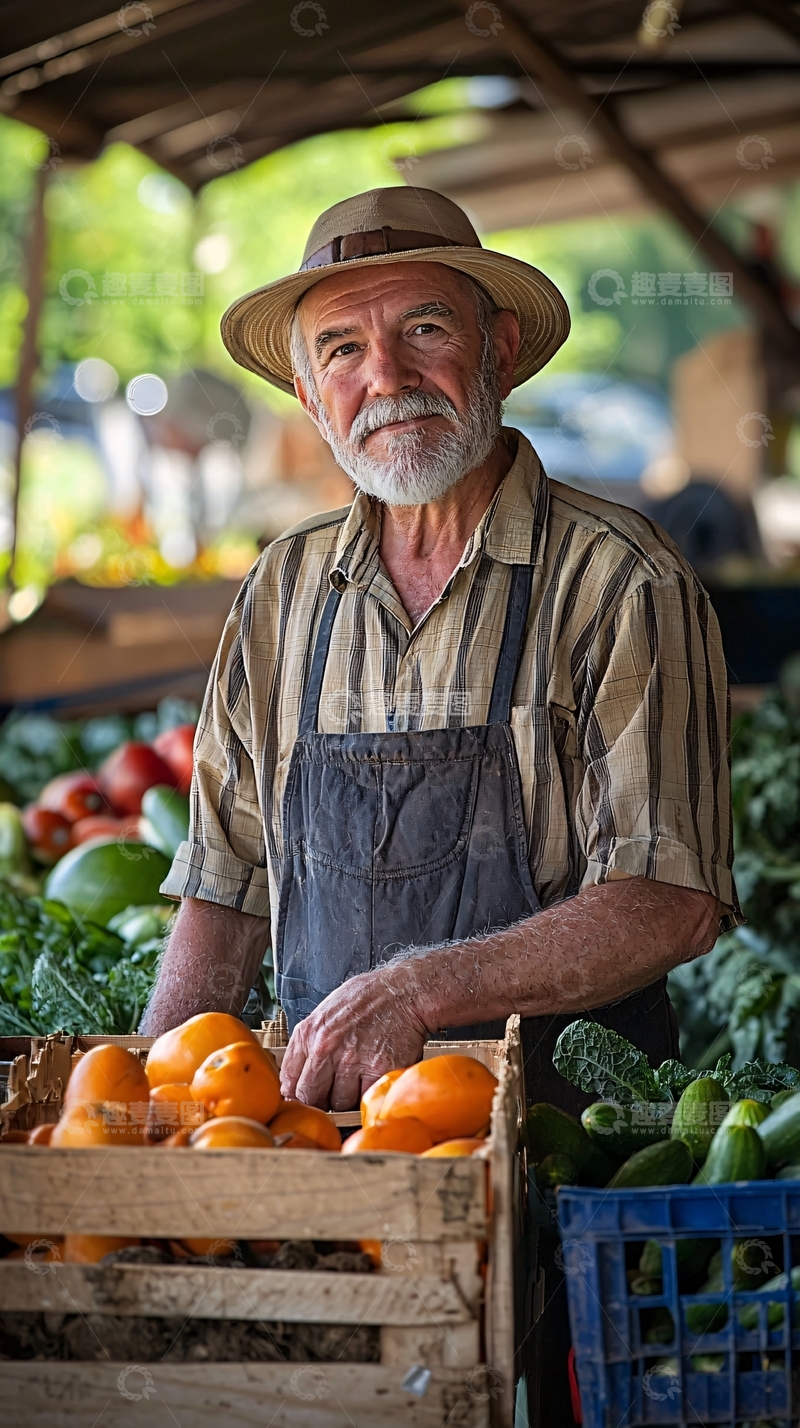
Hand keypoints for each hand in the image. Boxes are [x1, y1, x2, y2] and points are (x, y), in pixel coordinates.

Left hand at [280, 963, 429, 1110]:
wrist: (403, 991)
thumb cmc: (366, 1000)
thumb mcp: (325, 1013)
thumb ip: (308, 1044)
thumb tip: (298, 1078)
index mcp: (308, 1033)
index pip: (288, 1081)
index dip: (297, 1095)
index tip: (305, 1097)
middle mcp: (325, 1048)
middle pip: (309, 1097)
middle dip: (320, 1100)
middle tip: (333, 1093)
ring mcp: (352, 1061)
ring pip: (339, 1103)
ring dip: (347, 1098)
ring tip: (358, 1078)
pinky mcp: (378, 1070)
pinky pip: (365, 1099)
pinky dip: (368, 1096)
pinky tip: (372, 1080)